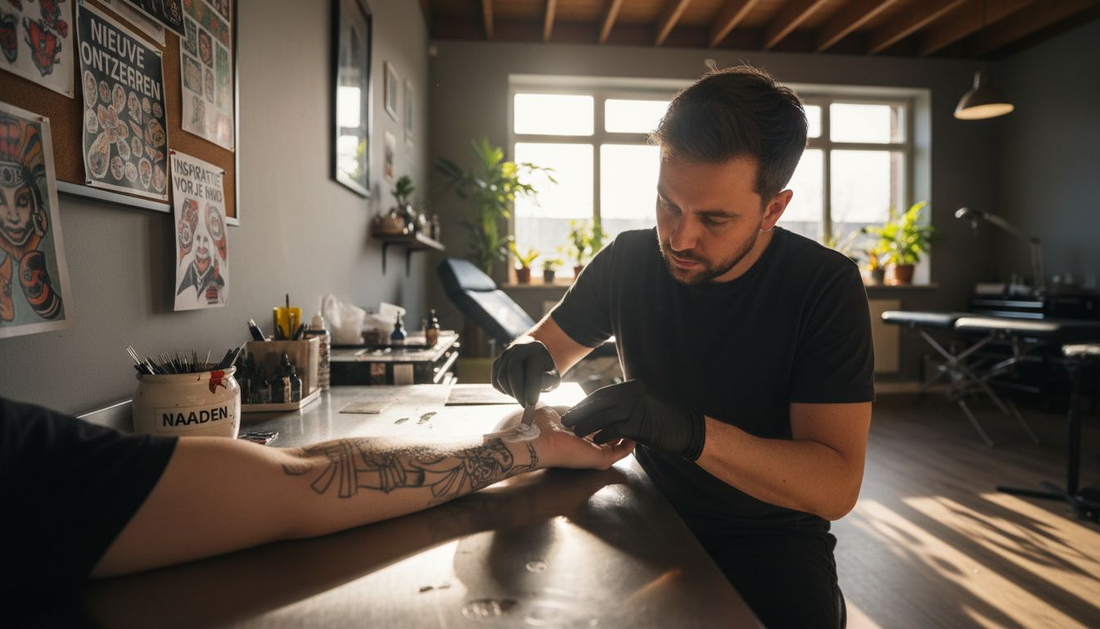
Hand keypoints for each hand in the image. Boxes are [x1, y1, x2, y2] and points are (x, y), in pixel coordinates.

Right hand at [491, 340, 560, 405]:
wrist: (532, 360)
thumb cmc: (545, 372)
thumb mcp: (553, 376)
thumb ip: (549, 380)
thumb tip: (540, 384)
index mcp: (536, 349)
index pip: (531, 369)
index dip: (531, 387)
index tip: (532, 403)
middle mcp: (519, 348)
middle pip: (512, 371)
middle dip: (518, 392)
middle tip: (525, 405)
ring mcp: (506, 354)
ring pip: (501, 377)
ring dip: (511, 393)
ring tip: (522, 398)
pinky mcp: (497, 363)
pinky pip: (495, 381)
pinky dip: (504, 391)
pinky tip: (514, 392)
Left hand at [493, 405, 633, 470]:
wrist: (533, 440)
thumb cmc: (537, 426)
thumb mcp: (556, 412)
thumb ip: (569, 410)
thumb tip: (579, 405)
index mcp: (572, 436)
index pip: (593, 430)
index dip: (604, 419)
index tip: (614, 409)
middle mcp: (583, 446)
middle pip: (606, 440)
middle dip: (618, 427)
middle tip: (629, 415)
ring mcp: (591, 454)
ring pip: (615, 447)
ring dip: (626, 435)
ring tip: (635, 422)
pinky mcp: (598, 459)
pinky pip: (619, 454)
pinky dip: (629, 445)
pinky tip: (634, 434)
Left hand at [561, 380, 705, 459]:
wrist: (687, 429)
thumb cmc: (665, 419)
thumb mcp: (644, 403)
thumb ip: (627, 403)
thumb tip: (608, 408)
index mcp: (631, 387)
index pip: (602, 394)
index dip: (585, 403)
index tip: (573, 410)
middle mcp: (631, 394)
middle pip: (598, 403)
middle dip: (580, 412)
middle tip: (566, 420)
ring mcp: (635, 408)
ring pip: (602, 416)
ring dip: (586, 425)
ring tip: (574, 432)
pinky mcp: (638, 425)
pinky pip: (613, 430)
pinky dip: (601, 435)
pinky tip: (594, 441)